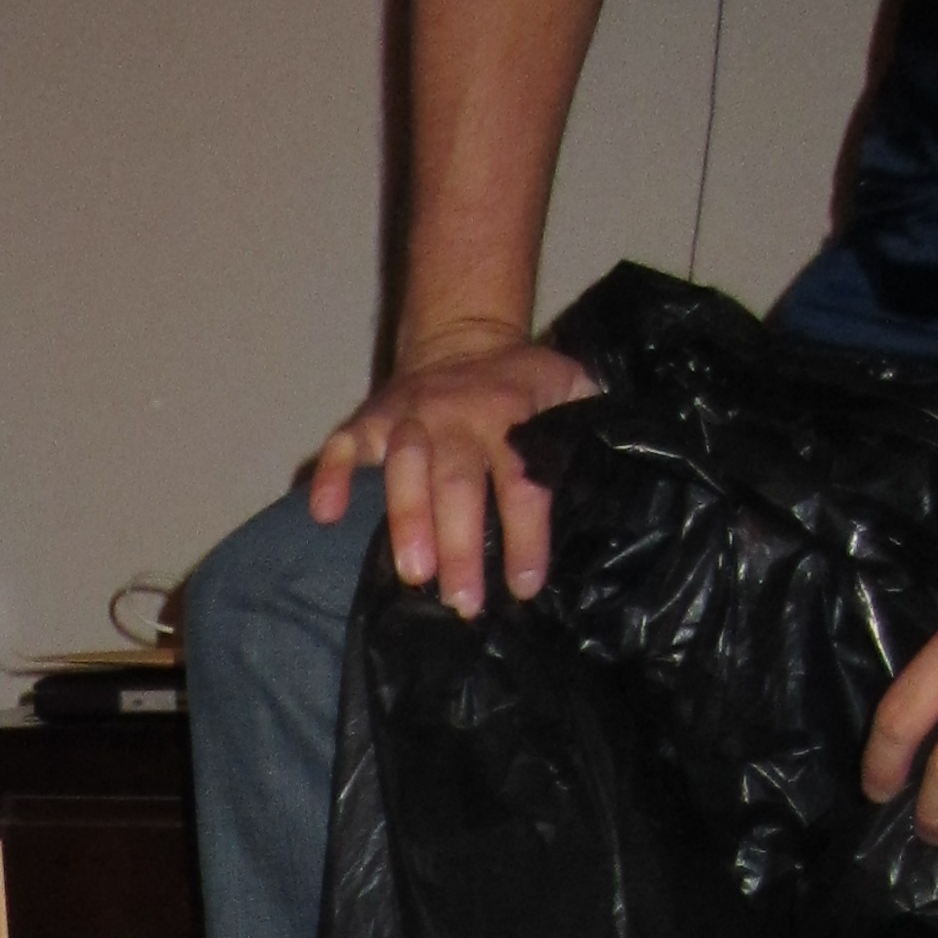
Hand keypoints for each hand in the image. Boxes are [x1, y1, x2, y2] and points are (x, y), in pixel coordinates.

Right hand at [308, 324, 599, 616]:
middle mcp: (457, 417)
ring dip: (406, 520)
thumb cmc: (520, 382)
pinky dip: (331, 477)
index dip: (524, 535)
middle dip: (460, 543)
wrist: (461, 337)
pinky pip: (343, 447)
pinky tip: (324, 515)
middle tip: (461, 600)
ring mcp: (409, 418)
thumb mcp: (569, 386)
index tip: (523, 586)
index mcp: (509, 414)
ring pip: (404, 469)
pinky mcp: (369, 421)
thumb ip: (586, 423)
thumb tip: (613, 468)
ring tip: (412, 574)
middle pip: (458, 483)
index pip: (521, 481)